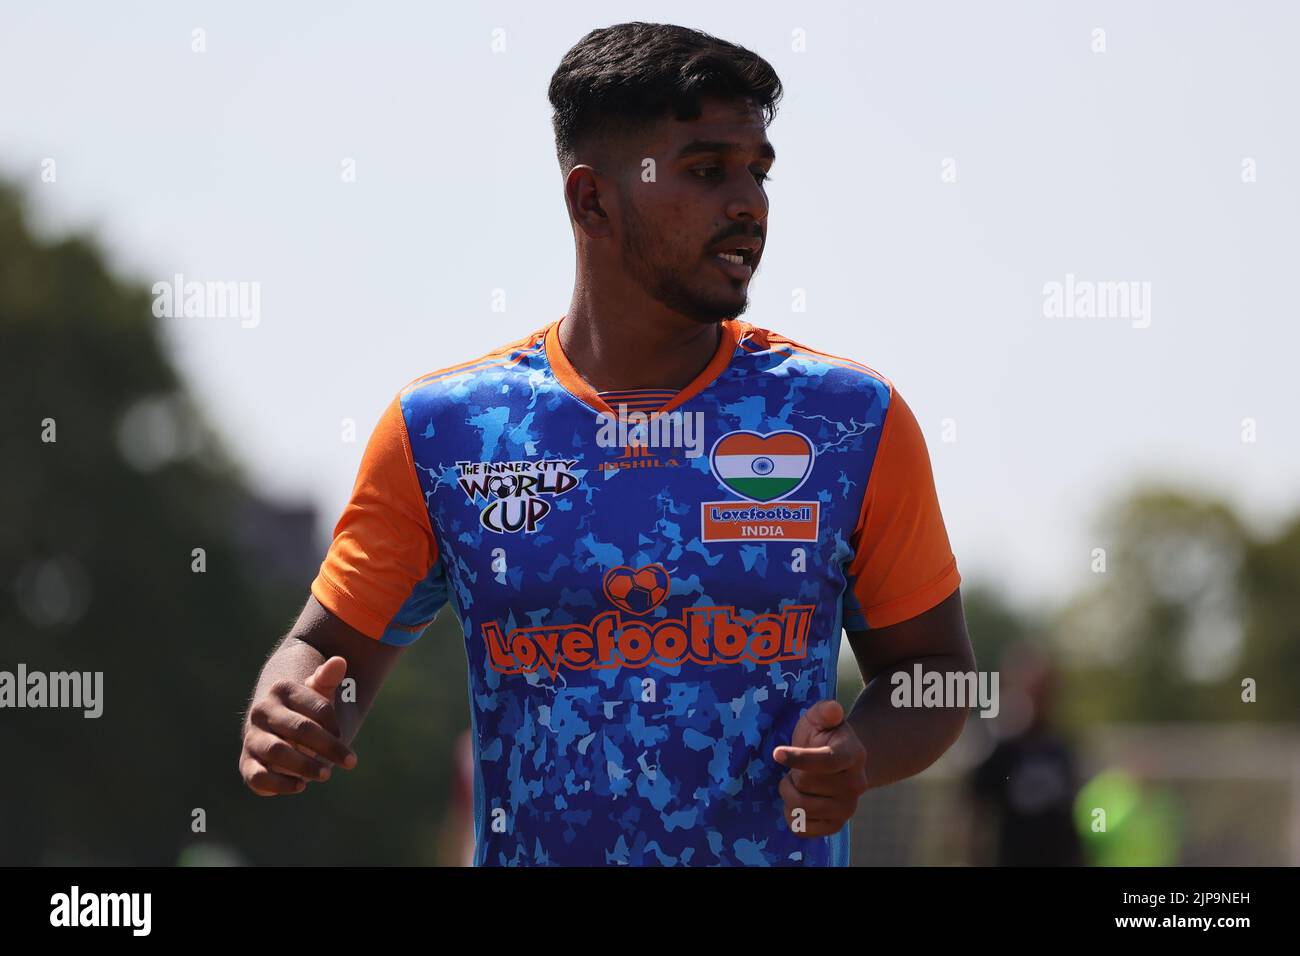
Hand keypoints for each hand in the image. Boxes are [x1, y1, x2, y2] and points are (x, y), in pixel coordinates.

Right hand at [239, 656, 357, 795]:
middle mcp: (262, 712)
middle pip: (300, 729)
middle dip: (328, 746)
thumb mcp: (317, 692)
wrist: (276, 726)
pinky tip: (300, 786)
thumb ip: (327, 678)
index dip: (334, 723)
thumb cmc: (304, 710)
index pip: (316, 707)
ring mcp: (253, 738)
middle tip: (350, 761)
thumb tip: (339, 661)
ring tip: (326, 774)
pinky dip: (278, 784)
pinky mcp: (247, 763)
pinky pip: (257, 777)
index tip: (342, 734)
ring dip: (304, 765)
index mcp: (282, 689)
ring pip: (277, 751)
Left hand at [773, 699, 867, 837]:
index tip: (776, 753)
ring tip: (796, 781)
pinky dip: (791, 815)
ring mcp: (848, 808)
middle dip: (792, 772)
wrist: (839, 764)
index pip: (826, 761)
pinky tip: (798, 800)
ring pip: (801, 807)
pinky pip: (802, 828)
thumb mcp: (821, 719)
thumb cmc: (824, 737)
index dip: (799, 758)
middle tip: (796, 766)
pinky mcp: (835, 825)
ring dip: (789, 792)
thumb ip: (825, 712)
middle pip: (806, 783)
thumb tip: (833, 708)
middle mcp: (856, 784)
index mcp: (853, 754)